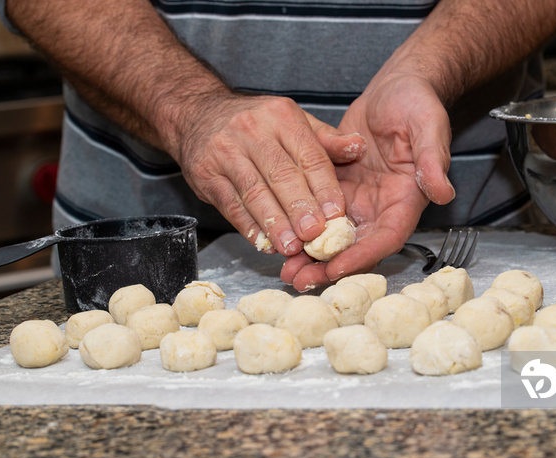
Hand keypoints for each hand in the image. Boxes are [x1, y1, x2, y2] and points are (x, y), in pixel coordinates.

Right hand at [176, 92, 365, 255]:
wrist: (196, 113)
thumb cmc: (255, 123)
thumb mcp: (292, 120)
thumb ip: (326, 139)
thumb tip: (359, 147)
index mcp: (282, 117)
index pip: (309, 155)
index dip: (323, 188)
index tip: (336, 214)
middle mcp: (252, 131)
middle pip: (281, 175)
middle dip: (299, 208)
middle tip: (314, 235)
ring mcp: (225, 152)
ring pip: (254, 192)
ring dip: (274, 223)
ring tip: (290, 247)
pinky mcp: (205, 174)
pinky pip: (230, 204)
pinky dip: (248, 227)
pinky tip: (263, 243)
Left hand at [281, 73, 455, 290]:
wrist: (397, 86)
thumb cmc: (417, 102)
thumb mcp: (429, 125)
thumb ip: (434, 160)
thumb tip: (443, 192)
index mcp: (406, 199)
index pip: (386, 238)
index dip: (362, 256)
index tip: (335, 268)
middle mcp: (381, 206)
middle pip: (356, 247)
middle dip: (328, 266)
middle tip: (299, 279)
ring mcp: (357, 199)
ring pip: (332, 236)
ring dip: (310, 254)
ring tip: (284, 268)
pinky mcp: (336, 187)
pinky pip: (317, 212)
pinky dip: (301, 226)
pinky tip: (279, 235)